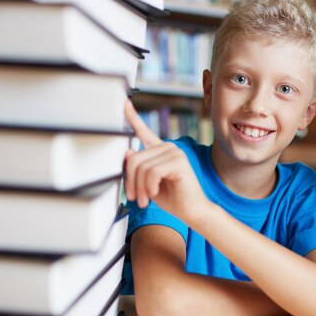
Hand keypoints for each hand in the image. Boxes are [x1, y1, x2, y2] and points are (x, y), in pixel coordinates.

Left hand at [123, 100, 211, 224]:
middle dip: (131, 181)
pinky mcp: (178, 161)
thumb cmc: (172, 198)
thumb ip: (138, 168)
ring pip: (142, 167)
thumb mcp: (147, 183)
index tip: (124, 103)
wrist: (192, 211)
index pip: (144, 132)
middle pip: (135, 158)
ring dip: (140, 187)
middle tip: (135, 198)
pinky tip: (154, 193)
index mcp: (159, 151)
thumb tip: (128, 152)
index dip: (133, 117)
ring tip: (145, 200)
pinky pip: (152, 172)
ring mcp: (174, 152)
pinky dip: (149, 186)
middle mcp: (167, 147)